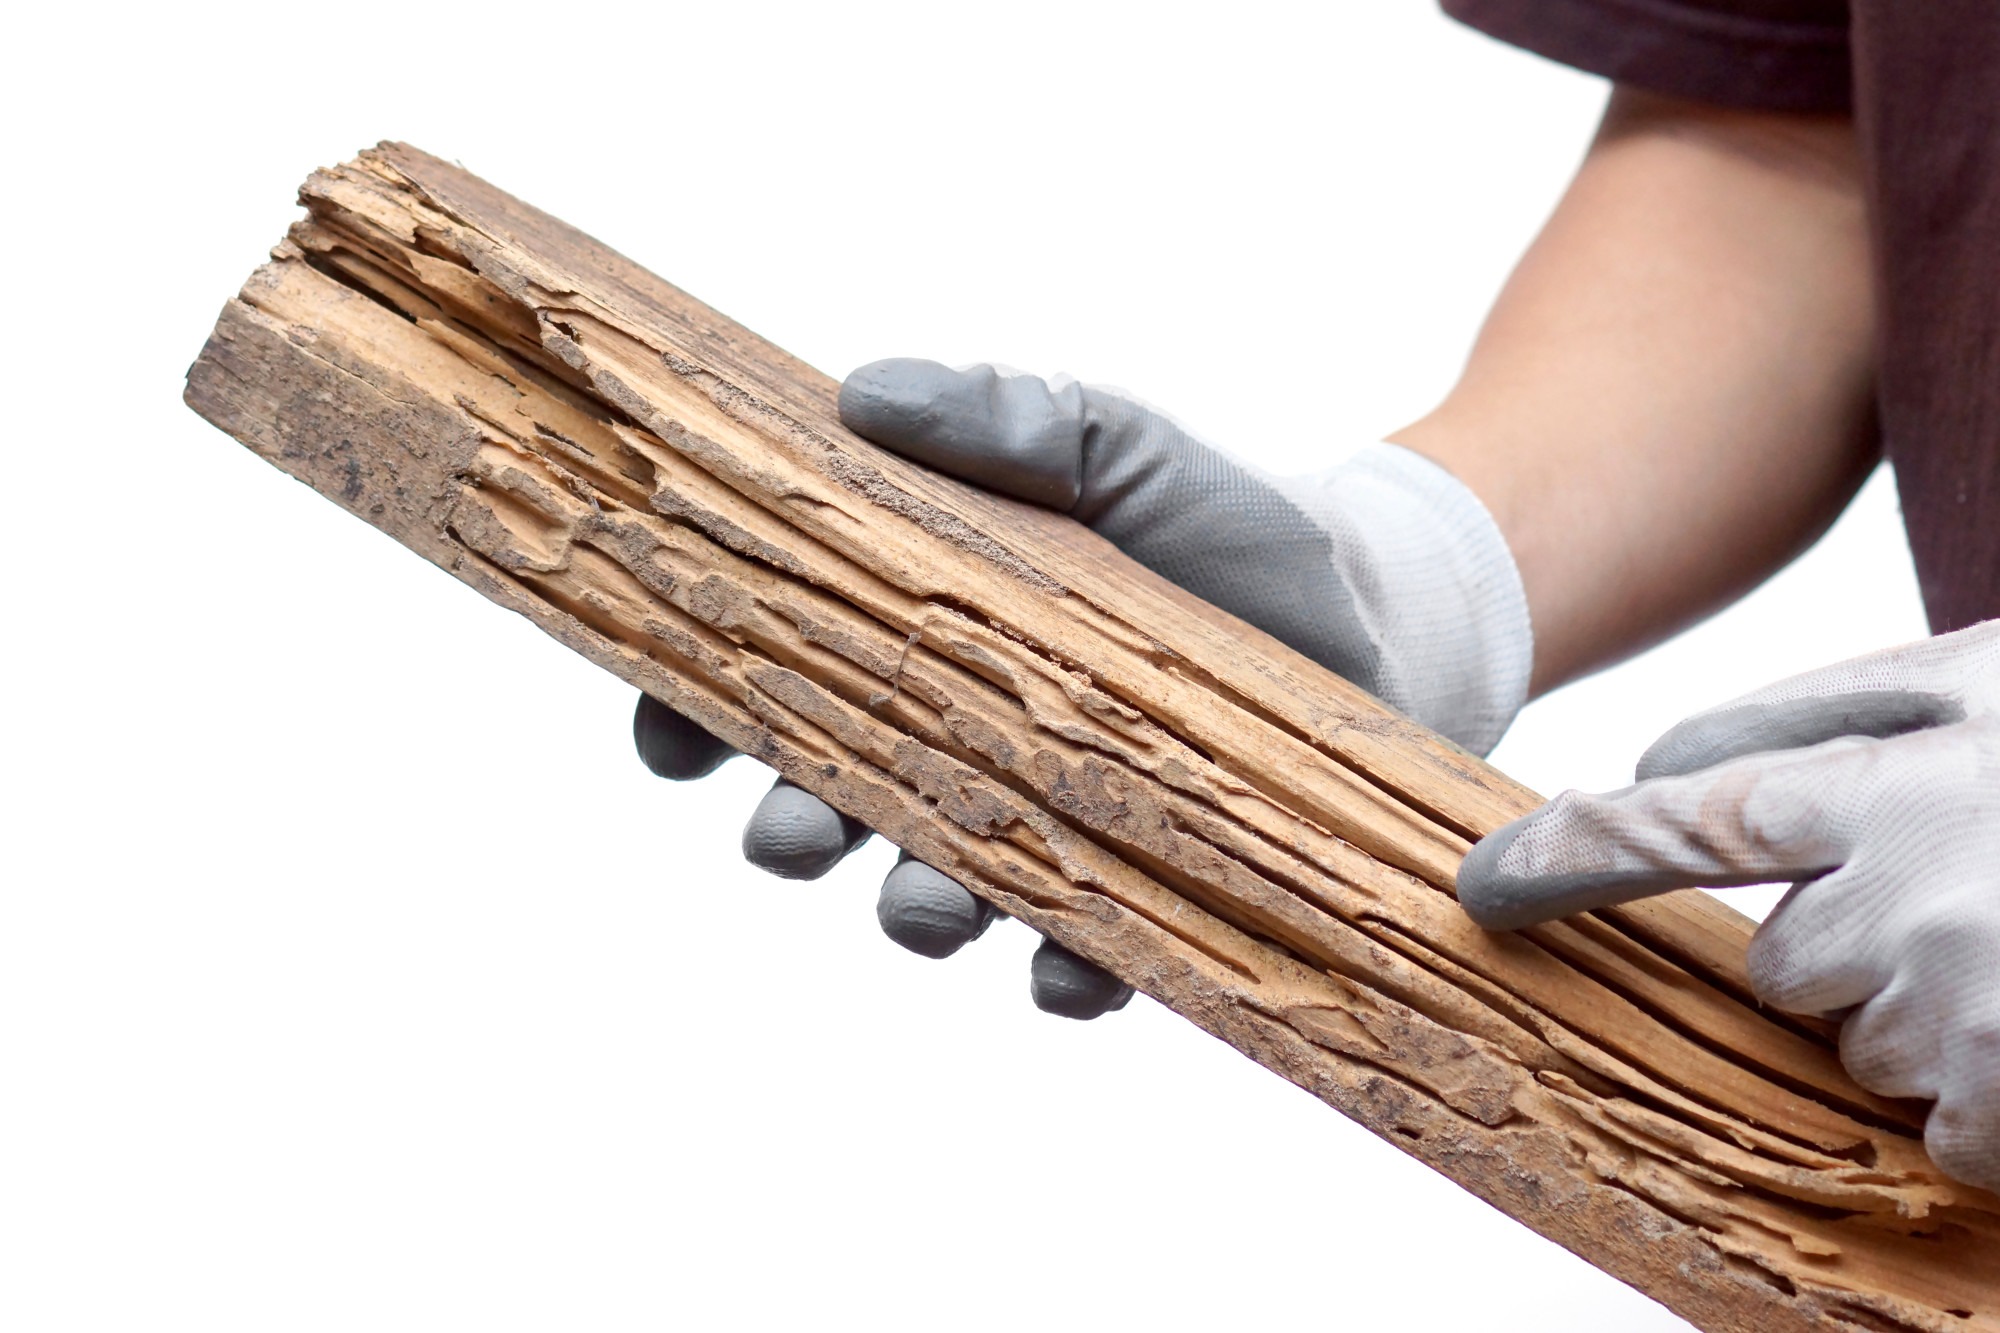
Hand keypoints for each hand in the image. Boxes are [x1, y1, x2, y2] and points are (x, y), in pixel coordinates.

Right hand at [637, 358, 1534, 1017]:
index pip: (773, 673)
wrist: (1386, 608)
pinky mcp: (1139, 898)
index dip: (695, 702)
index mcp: (922, 638)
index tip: (665, 719)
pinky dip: (1058, 973)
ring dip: (910, 911)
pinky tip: (1068, 963)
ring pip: (932, 896)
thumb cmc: (1231, 522)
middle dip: (788, 831)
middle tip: (787, 833)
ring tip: (927, 904)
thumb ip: (1013, 414)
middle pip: (827, 805)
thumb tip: (863, 392)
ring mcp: (1043, 830)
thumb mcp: (1122, 447)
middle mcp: (960, 746)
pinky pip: (1072, 963)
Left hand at [1458, 623, 1999, 1191]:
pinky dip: (1987, 1089)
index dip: (1568, 861)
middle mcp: (1912, 893)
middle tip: (1981, 897)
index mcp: (1896, 777)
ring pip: (1860, 1039)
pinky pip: (1941, 1117)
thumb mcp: (1986, 683)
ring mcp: (1966, 1003)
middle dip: (1855, 942)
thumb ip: (1832, 710)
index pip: (1680, 824)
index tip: (1486, 890)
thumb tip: (1666, 765)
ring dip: (1930, 1008)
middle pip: (1784, 965)